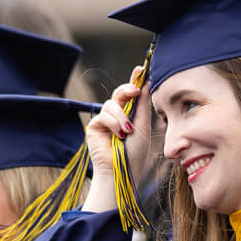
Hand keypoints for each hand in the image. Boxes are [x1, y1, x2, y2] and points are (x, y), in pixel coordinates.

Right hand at [82, 66, 154, 212]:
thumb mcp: (143, 127)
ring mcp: (105, 121)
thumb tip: (146, 83)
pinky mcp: (94, 126)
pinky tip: (118, 135)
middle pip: (120, 94)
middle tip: (135, 91)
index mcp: (130, 115)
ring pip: (111, 103)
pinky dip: (113, 123)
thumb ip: (143, 106)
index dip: (135, 81)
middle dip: (127, 90)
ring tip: (127, 132)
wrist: (121, 171)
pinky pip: (102, 114)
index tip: (140, 70)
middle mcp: (117, 116)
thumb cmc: (135, 154)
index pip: (132, 95)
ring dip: (121, 116)